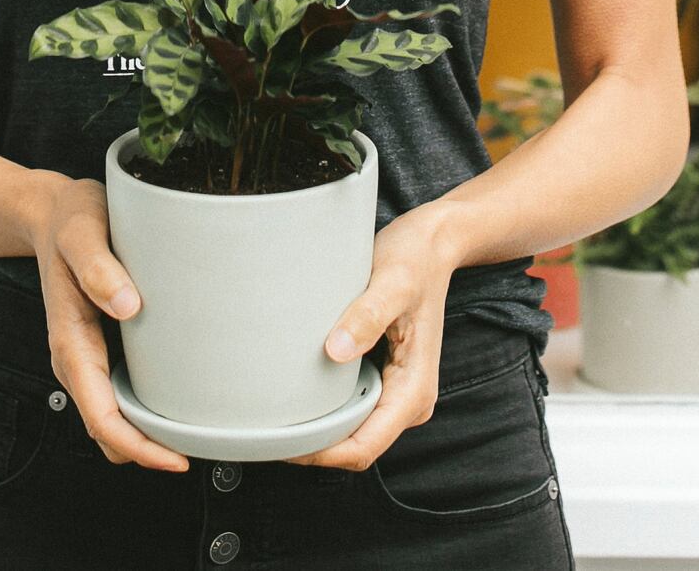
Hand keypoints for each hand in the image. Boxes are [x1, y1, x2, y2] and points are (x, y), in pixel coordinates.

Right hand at [26, 171, 188, 471]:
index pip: (100, 416)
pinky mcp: (100, 348)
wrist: (51, 213)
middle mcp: (76, 359)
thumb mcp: (81, 231)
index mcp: (70, 341)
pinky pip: (119, 394)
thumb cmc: (69, 220)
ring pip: (113, 418)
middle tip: (202, 450)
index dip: (137, 446)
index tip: (176, 458)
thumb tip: (127, 305)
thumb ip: (98, 265)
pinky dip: (144, 411)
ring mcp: (87, 357)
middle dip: (148, 451)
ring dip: (147, 435)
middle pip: (108, 430)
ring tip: (197, 434)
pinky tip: (179, 401)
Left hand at [286, 206, 460, 470]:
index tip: (281, 443)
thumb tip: (335, 351)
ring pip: (353, 433)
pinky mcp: (386, 379)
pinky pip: (353, 411)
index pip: (365, 447)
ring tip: (275, 416)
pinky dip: (326, 412)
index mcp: (414, 388)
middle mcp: (410, 399)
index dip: (321, 454)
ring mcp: (398, 392)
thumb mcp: (392, 282)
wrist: (433, 244)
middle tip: (264, 431)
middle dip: (313, 448)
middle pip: (356, 447)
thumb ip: (367, 316)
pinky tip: (298, 395)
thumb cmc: (415, 259)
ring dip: (318, 432)